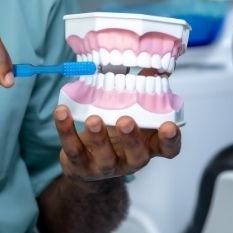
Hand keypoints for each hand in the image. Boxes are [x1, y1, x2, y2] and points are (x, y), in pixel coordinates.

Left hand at [53, 104, 179, 184]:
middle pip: (136, 155)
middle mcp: (129, 159)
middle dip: (131, 138)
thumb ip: (141, 92)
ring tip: (93, 119)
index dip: (170, 140)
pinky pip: (72, 148)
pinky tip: (62, 112)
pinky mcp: (79, 165)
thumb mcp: (131, 115)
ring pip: (104, 155)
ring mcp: (105, 165)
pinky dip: (66, 129)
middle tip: (126, 121)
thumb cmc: (114, 135)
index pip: (168, 149)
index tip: (169, 126)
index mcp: (147, 146)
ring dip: (98, 137)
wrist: (87, 166)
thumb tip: (153, 66)